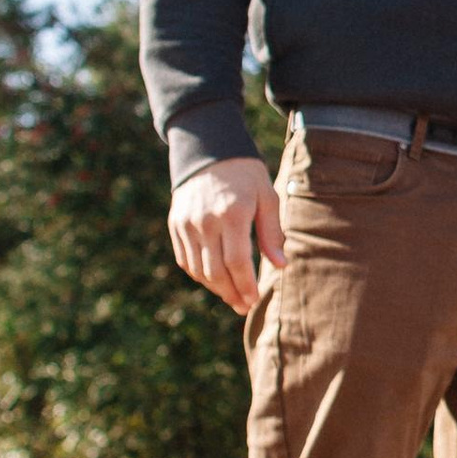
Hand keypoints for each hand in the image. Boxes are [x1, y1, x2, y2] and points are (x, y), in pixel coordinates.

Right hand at [169, 155, 285, 315]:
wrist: (208, 151)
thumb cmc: (246, 175)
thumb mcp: (267, 197)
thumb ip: (272, 232)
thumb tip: (280, 265)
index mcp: (232, 213)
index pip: (237, 262)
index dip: (246, 286)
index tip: (254, 300)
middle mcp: (206, 221)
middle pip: (216, 271)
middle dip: (231, 293)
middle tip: (244, 306)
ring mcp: (187, 223)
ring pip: (198, 269)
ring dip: (215, 288)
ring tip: (232, 297)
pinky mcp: (175, 224)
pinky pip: (185, 259)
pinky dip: (199, 274)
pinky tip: (214, 280)